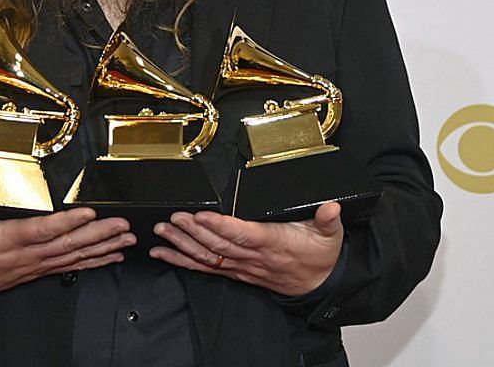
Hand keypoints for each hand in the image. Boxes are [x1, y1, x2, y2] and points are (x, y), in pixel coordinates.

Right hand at [0, 198, 133, 297]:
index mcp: (8, 240)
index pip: (43, 230)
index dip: (67, 222)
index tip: (88, 212)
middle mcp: (27, 255)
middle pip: (68, 244)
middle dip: (98, 234)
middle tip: (122, 226)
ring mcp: (35, 265)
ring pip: (74, 257)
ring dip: (102, 248)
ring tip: (126, 240)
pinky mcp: (38, 270)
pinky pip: (70, 267)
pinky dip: (92, 262)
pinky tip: (110, 256)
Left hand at [149, 202, 343, 296]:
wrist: (321, 285)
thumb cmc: (320, 256)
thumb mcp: (331, 235)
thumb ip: (328, 220)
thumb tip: (331, 207)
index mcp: (273, 242)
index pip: (243, 234)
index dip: (221, 226)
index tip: (202, 215)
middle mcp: (254, 257)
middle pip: (219, 245)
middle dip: (193, 232)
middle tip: (173, 219)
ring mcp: (243, 267)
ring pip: (209, 257)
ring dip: (183, 245)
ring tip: (162, 233)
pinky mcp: (237, 273)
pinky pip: (206, 268)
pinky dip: (184, 261)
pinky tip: (164, 254)